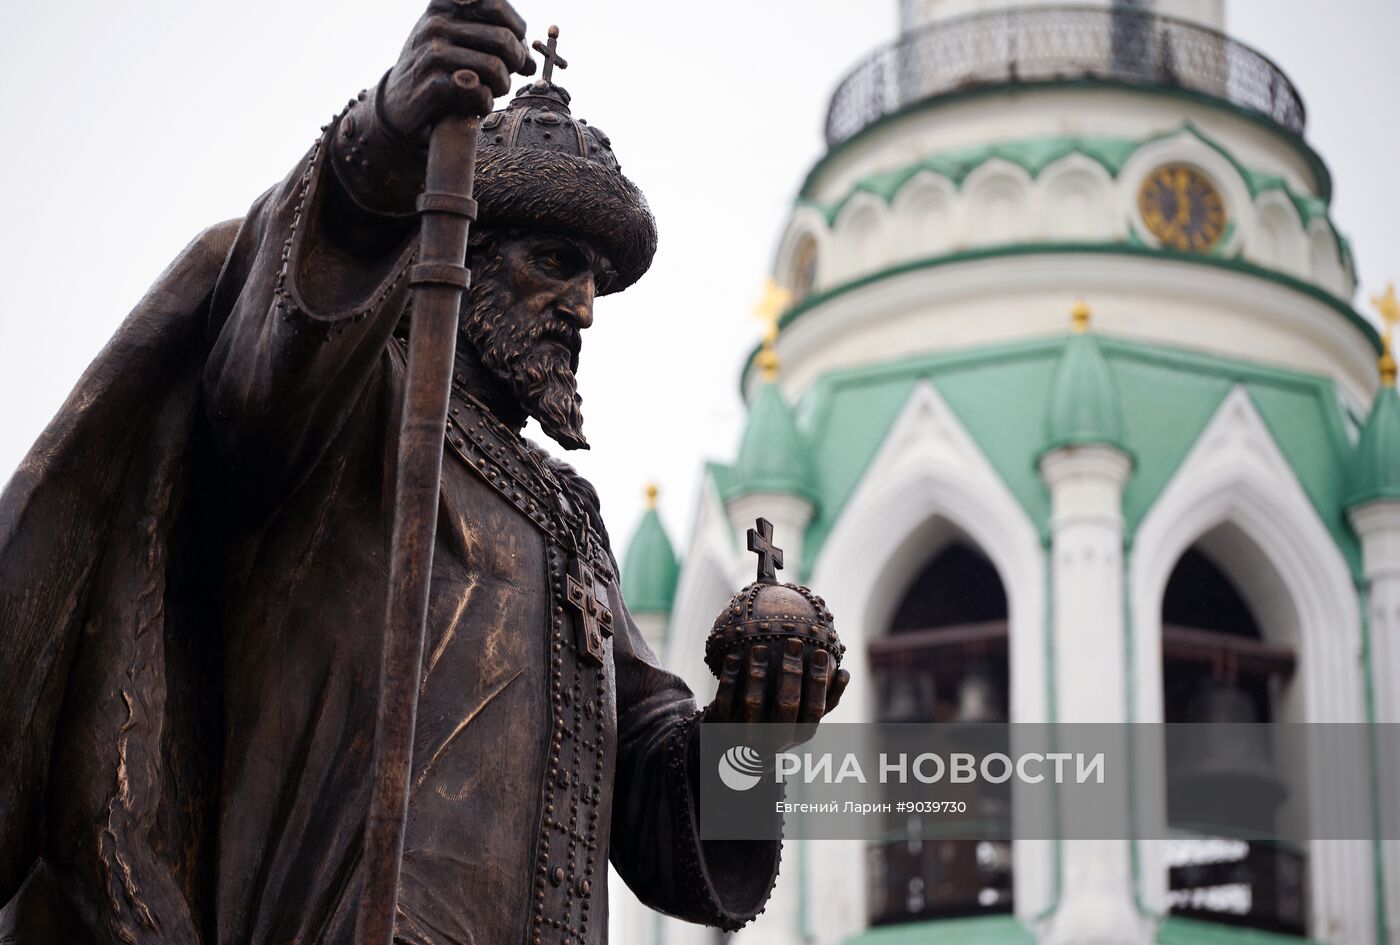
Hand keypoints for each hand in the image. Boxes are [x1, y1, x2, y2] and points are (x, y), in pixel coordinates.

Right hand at [382, 0, 534, 144]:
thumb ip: (491, 39)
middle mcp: (436, 23)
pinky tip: (479, 104)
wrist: (399, 101)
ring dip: (503, 86)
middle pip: (504, 39)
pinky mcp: (432, 86)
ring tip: (494, 91)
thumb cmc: (437, 67)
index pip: (497, 4)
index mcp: (445, 4)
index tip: (514, 46)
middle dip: (515, 62)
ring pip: (495, 68)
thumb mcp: (457, 39)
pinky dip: (487, 103)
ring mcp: (432, 54)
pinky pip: (480, 93)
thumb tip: (530, 61)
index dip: (517, 29)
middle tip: (508, 74)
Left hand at [704, 638, 849, 750]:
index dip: (818, 681)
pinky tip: (733, 655)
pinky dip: (729, 677)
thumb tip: (845, 672)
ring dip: (757, 672)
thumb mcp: (801, 718)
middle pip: (787, 705)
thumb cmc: (776, 724)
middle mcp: (773, 740)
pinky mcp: (721, 728)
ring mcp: (746, 736)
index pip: (814, 709)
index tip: (821, 651)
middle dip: (791, 672)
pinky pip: (725, 700)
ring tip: (759, 646)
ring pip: (753, 703)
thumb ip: (825, 700)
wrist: (733, 751)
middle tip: (794, 642)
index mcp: (798, 735)